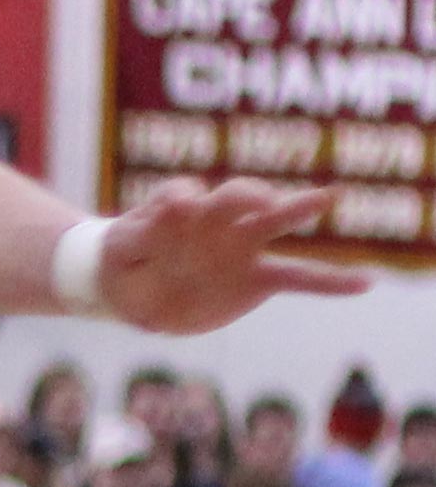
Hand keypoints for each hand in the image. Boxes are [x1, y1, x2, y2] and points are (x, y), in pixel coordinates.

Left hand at [97, 180, 369, 333]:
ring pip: (275, 223)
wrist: (133, 291)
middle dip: (250, 196)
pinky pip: (298, 277)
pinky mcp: (257, 278)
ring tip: (330, 195)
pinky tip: (363, 283)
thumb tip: (176, 207)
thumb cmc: (127, 258)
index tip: (173, 212)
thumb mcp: (123, 247)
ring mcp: (242, 248)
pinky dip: (330, 281)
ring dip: (298, 208)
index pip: (184, 195)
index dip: (177, 205)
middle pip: (238, 196)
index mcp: (181, 208)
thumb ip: (143, 231)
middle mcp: (217, 220)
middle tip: (262, 201)